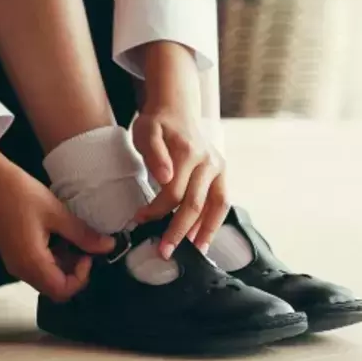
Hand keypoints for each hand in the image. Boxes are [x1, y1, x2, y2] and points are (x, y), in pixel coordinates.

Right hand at [0, 128, 114, 301]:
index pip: (63, 290)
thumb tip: (109, 247)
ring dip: (63, 262)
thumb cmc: (20, 193)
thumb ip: (82, 234)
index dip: (82, 276)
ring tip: (71, 235)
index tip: (88, 252)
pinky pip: (36, 265)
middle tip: (83, 244)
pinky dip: (51, 256)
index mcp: (31, 263)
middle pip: (54, 287)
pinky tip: (57, 232)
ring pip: (46, 276)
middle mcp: (20, 270)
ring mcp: (14, 262)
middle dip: (74, 270)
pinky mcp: (12, 252)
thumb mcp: (55, 212)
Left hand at [131, 42, 229, 259]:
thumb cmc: (157, 122)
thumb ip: (154, 154)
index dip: (156, 210)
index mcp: (189, 153)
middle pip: (195, 204)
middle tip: (164, 252)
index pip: (173, 192)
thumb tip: (165, 178)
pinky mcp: (222, 173)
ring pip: (216, 206)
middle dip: (179, 230)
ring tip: (193, 252)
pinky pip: (221, 202)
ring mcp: (218, 167)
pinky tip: (203, 238)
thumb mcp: (146, 131)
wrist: (176, 108)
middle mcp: (209, 161)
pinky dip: (214, 221)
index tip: (139, 220)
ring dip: (204, 231)